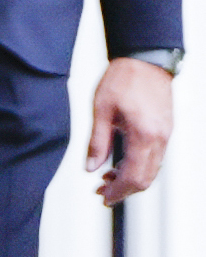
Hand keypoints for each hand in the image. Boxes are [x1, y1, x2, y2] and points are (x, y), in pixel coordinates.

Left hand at [87, 57, 174, 203]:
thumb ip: (97, 141)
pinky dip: (139, 165)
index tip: (104, 196)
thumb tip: (91, 166)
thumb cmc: (124, 78)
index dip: (119, 191)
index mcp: (143, 136)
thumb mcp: (101, 109)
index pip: (134, 177)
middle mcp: (159, 139)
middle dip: (124, 189)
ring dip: (131, 178)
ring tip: (107, 175)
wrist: (145, 60)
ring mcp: (165, 136)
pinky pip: (155, 157)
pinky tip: (121, 161)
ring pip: (152, 170)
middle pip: (146, 179)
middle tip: (102, 189)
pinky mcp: (165, 130)